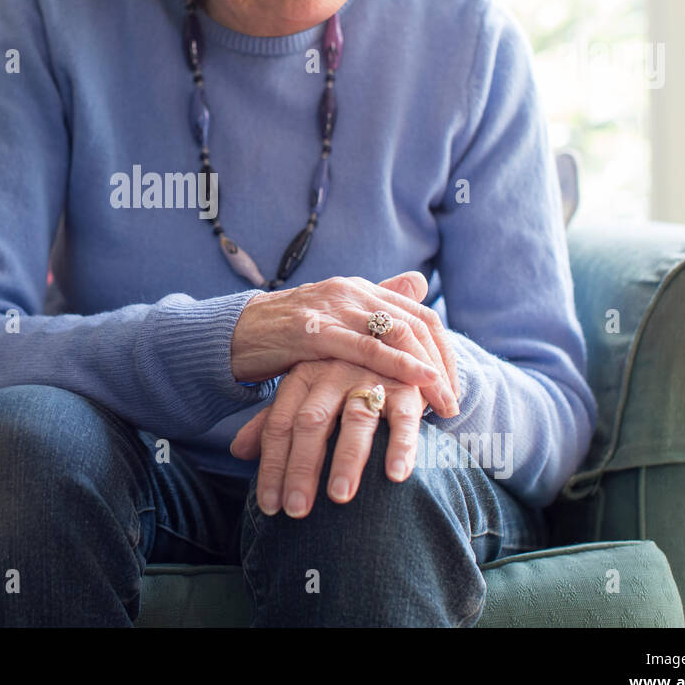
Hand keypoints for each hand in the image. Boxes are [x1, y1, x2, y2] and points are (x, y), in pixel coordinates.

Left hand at [229, 358, 428, 517]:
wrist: (393, 346)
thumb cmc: (341, 384)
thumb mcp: (304, 395)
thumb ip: (273, 422)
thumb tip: (238, 451)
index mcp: (301, 377)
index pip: (279, 424)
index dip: (272, 466)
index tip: (270, 506)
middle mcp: (332, 374)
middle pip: (311, 423)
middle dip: (301, 468)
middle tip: (297, 511)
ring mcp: (369, 377)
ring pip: (355, 421)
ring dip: (347, 460)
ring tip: (339, 497)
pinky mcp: (406, 386)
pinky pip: (403, 417)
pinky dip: (400, 446)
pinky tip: (395, 475)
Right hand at [230, 271, 458, 416]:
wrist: (230, 335)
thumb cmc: (282, 336)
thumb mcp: (332, 322)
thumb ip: (372, 309)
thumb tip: (418, 282)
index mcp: (359, 289)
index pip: (418, 313)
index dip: (443, 349)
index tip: (454, 384)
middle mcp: (351, 291)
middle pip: (416, 323)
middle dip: (443, 363)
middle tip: (455, 401)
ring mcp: (332, 308)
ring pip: (398, 331)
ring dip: (428, 370)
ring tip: (444, 402)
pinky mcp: (312, 331)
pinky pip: (365, 347)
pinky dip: (397, 365)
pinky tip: (417, 383)